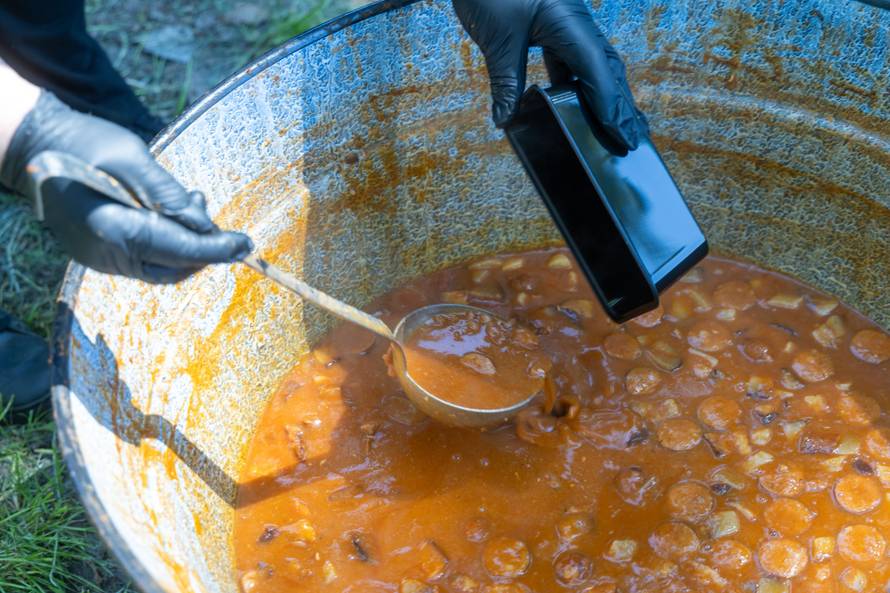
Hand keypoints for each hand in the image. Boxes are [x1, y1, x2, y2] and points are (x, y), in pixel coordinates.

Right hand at [0, 92, 251, 282]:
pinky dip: (166, 243)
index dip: (218, 249)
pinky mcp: (99, 255)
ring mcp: (100, 259)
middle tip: (209, 213)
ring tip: (190, 203)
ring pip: (161, 267)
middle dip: (203, 248)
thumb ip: (169, 195)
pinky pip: (144, 259)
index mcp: (114, 230)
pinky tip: (170, 215)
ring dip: (186, 244)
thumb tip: (204, 226)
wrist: (36, 147)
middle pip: (174, 267)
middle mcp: (106, 254)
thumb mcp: (133, 158)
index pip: (180, 250)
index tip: (246, 244)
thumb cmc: (86, 144)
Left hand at [452, 0, 648, 149]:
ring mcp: (566, 22)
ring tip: (615, 127)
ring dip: (604, 95)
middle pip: (608, 68)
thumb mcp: (497, 40)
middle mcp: (575, 22)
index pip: (599, 71)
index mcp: (569, 23)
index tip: (623, 135)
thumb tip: (507, 120)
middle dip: (621, 105)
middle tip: (634, 138)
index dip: (612, 107)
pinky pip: (571, 58)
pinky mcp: (551, 23)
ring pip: (593, 64)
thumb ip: (505, 82)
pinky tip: (575, 104)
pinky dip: (576, 83)